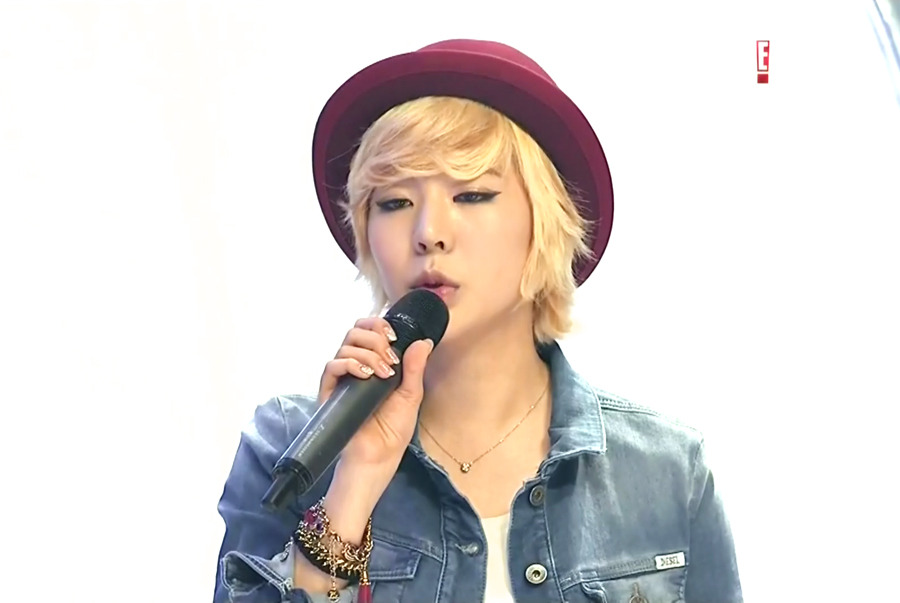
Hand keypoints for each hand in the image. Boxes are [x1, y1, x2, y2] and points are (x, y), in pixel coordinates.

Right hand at [317, 316, 433, 467]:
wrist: (378, 457)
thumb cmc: (392, 430)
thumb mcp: (411, 395)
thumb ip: (415, 368)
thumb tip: (424, 341)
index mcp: (375, 363)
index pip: (368, 330)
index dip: (379, 325)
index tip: (394, 337)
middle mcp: (356, 367)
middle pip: (355, 331)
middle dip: (375, 337)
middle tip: (391, 358)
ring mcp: (342, 378)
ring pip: (345, 345)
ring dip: (368, 353)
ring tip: (384, 374)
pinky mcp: (330, 392)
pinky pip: (331, 366)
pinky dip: (350, 364)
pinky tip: (366, 376)